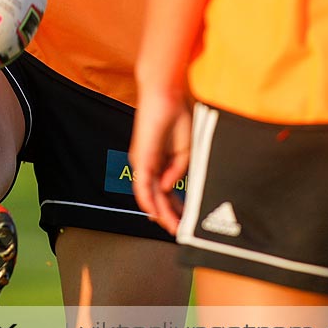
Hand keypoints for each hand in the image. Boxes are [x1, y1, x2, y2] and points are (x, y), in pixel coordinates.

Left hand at [129, 85, 192, 233]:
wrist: (167, 97)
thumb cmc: (177, 118)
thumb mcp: (185, 151)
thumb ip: (178, 171)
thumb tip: (170, 187)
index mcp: (162, 162)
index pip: (168, 191)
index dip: (177, 206)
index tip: (187, 220)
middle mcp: (151, 165)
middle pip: (159, 197)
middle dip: (170, 215)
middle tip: (180, 230)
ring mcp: (144, 163)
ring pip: (150, 196)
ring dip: (161, 213)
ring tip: (172, 227)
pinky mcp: (140, 159)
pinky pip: (142, 186)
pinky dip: (148, 201)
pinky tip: (155, 213)